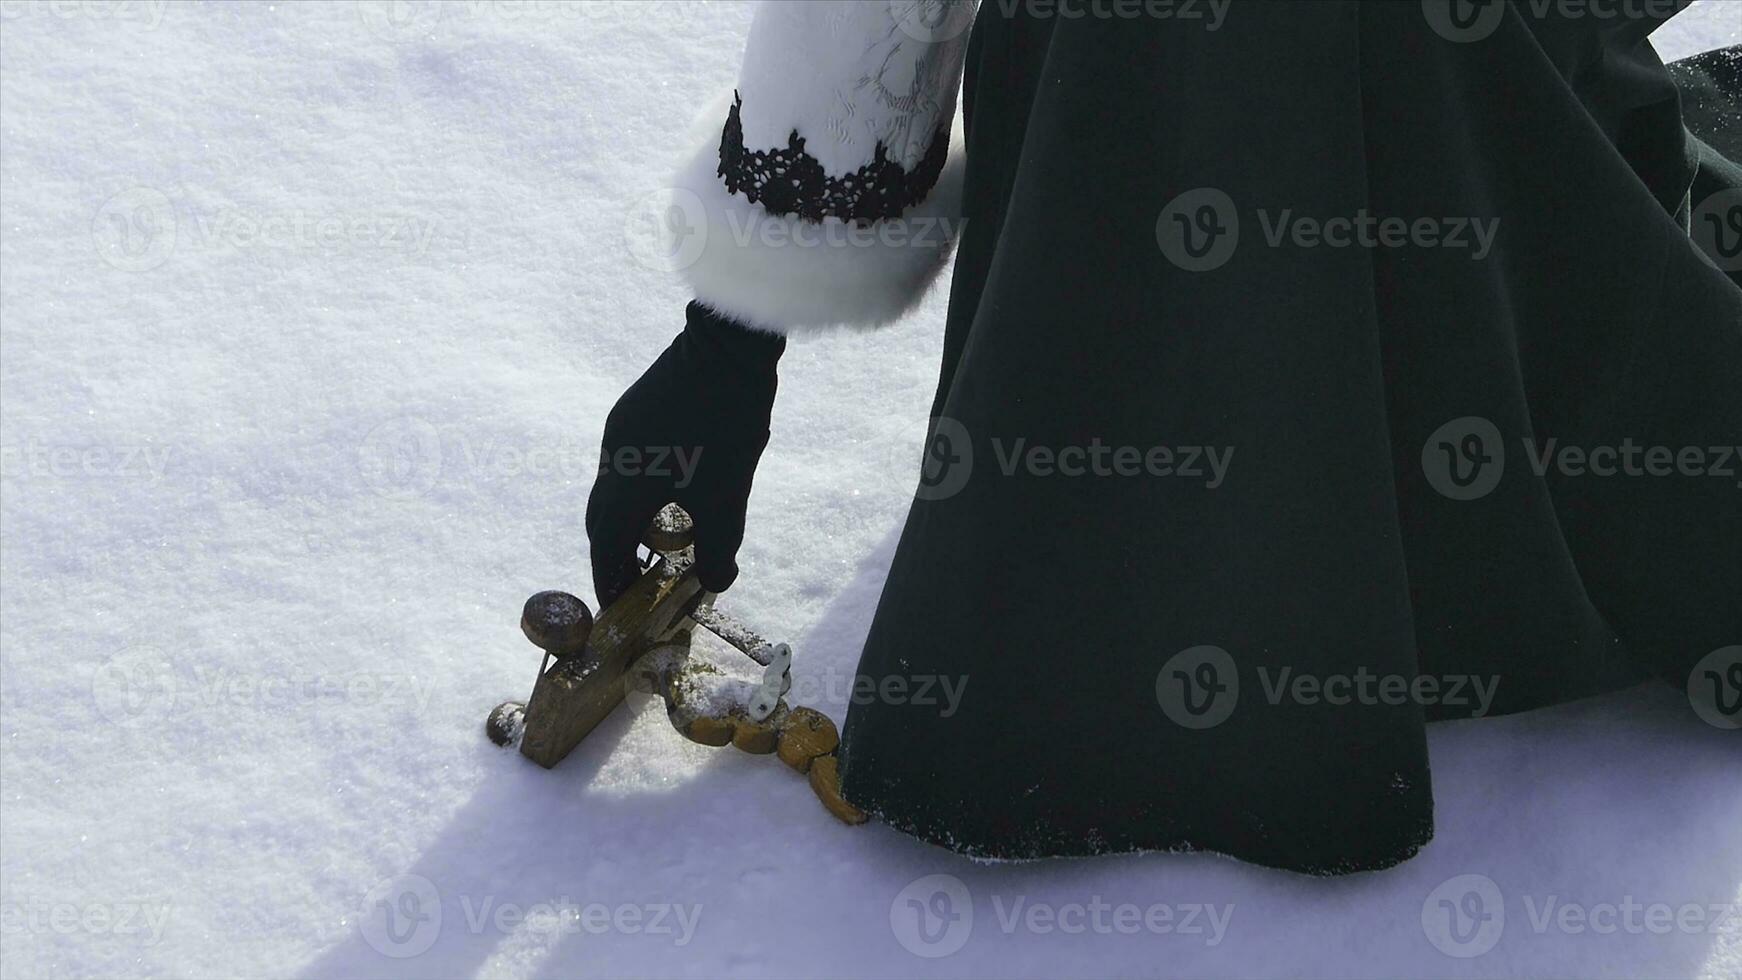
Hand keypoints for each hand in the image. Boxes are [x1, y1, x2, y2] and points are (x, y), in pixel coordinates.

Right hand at [586, 302, 785, 605]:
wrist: (725, 347)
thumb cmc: (725, 425)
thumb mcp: (727, 494)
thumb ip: (720, 544)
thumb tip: (717, 583)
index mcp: (625, 485)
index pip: (606, 548)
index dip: (610, 582)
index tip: (619, 609)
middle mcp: (611, 460)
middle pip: (601, 521)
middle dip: (615, 557)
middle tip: (637, 584)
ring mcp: (619, 432)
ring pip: (613, 491)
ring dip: (628, 522)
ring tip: (658, 545)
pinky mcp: (632, 413)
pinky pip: (624, 466)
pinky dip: (637, 493)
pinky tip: (669, 496)